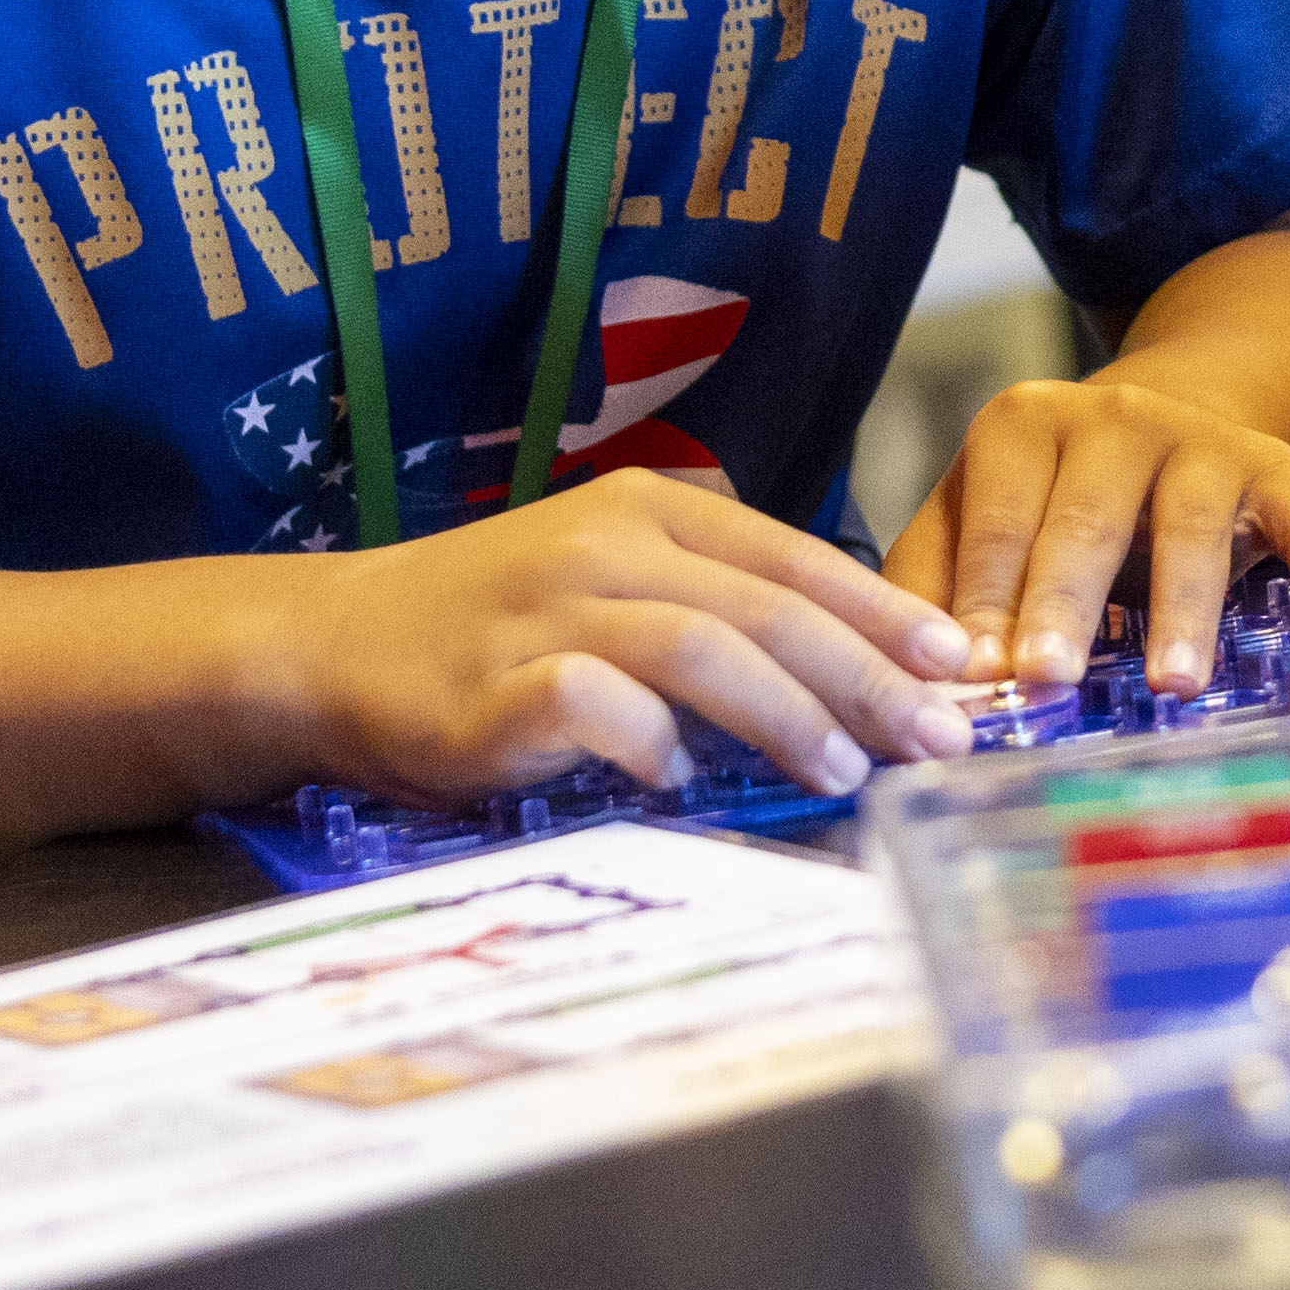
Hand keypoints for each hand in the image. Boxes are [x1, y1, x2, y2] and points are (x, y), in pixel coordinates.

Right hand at [289, 470, 978, 802]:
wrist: (333, 643)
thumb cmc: (497, 629)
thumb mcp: (615, 583)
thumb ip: (717, 611)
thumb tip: (858, 677)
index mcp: (648, 511)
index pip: (793, 557)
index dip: (883, 613)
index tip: (956, 665)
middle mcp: (603, 547)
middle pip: (766, 606)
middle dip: (867, 675)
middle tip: (935, 736)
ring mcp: (545, 613)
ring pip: (700, 647)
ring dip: (787, 712)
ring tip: (846, 769)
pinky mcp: (490, 687)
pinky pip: (593, 704)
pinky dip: (649, 741)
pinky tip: (680, 778)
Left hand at [884, 376, 1289, 691]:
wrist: (1168, 435)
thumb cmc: (1053, 505)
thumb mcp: (976, 519)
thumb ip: (934, 587)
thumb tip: (912, 684)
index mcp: (1022, 425)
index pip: (997, 521)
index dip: (985, 599)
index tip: (979, 672)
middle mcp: (1115, 417)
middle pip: (1084, 520)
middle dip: (1064, 603)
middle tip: (1048, 676)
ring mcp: (1204, 439)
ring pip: (1188, 528)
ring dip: (1180, 611)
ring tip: (1169, 685)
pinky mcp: (1279, 471)